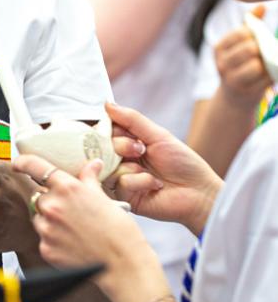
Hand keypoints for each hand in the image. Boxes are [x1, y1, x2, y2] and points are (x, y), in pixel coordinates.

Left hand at [13, 155, 146, 276]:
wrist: (123, 264)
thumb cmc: (118, 231)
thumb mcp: (104, 197)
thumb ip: (90, 179)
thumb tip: (92, 165)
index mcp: (66, 188)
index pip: (35, 166)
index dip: (23, 162)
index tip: (18, 163)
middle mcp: (52, 205)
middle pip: (39, 197)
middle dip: (50, 201)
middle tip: (69, 211)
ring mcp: (47, 229)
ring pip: (39, 218)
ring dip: (50, 221)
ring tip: (73, 230)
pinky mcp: (46, 249)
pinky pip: (43, 239)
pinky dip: (53, 240)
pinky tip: (71, 244)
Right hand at [105, 103, 222, 233]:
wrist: (199, 193)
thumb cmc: (183, 163)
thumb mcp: (158, 135)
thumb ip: (132, 119)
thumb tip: (108, 104)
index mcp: (128, 142)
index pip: (105, 131)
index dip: (108, 129)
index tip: (122, 130)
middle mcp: (121, 160)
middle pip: (102, 147)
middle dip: (122, 146)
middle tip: (140, 149)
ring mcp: (122, 178)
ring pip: (107, 166)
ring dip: (131, 166)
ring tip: (149, 171)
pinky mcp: (125, 197)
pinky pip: (120, 183)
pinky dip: (139, 181)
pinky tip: (154, 184)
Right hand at [214, 5, 272, 109]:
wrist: (234, 97)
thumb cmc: (241, 64)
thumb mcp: (240, 45)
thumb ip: (250, 25)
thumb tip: (261, 5)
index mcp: (219, 48)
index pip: (241, 33)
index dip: (255, 34)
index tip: (258, 40)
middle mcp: (222, 63)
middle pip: (250, 48)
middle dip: (263, 49)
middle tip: (265, 52)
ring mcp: (232, 79)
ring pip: (257, 64)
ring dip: (267, 63)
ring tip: (266, 63)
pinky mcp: (245, 91)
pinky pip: (265, 78)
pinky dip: (270, 75)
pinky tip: (268, 74)